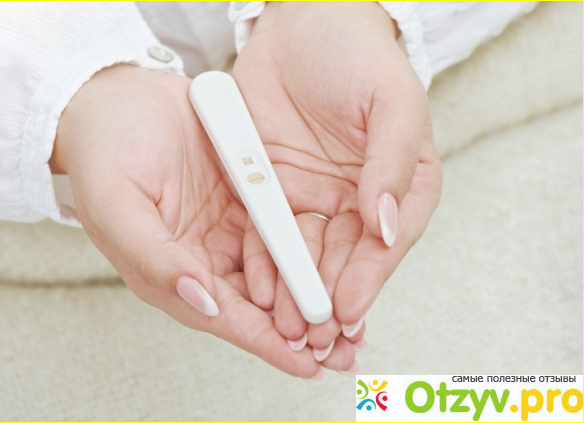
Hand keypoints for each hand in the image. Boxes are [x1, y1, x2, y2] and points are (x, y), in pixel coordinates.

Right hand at [50, 65, 324, 379]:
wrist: (117, 96)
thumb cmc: (104, 148)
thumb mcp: (116, 203)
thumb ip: (154, 257)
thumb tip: (202, 300)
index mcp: (167, 270)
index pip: (223, 316)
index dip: (264, 341)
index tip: (305, 362)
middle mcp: (201, 257)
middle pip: (258, 305)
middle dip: (300, 330)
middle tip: (344, 352)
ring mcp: (226, 230)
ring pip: (277, 274)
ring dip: (312, 296)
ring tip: (353, 321)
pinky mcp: (245, 201)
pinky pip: (283, 231)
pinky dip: (310, 252)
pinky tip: (340, 265)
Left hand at [234, 2, 441, 360]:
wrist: (301, 22)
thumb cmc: (356, 53)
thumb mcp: (391, 101)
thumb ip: (394, 161)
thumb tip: (388, 224)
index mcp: (399, 184)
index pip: (387, 241)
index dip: (368, 278)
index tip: (347, 309)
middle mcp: (358, 199)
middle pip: (344, 259)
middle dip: (327, 299)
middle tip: (312, 336)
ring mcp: (314, 197)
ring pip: (304, 254)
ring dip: (294, 292)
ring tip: (281, 327)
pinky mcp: (274, 188)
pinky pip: (268, 231)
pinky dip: (264, 262)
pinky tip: (256, 290)